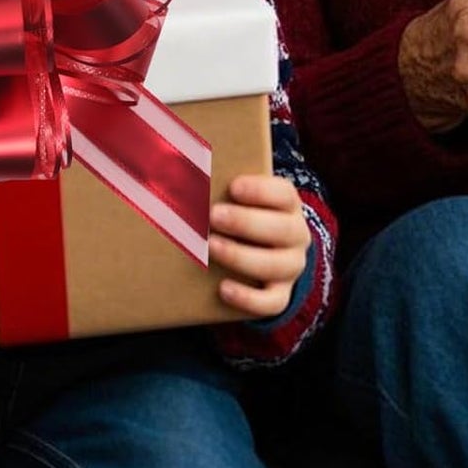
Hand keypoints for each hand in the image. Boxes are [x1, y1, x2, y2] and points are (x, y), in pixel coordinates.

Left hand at [209, 174, 310, 319]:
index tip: (233, 186)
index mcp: (287, 204)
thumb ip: (215, 180)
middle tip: (213, 215)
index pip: (284, 194)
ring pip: (276, 265)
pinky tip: (223, 288)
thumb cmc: (241, 212)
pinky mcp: (281, 294)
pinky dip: (248, 298)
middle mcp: (296, 235)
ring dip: (242, 256)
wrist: (267, 250)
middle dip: (246, 222)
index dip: (261, 190)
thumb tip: (171, 164)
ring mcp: (291, 266)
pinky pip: (272, 303)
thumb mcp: (236, 196)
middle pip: (283, 229)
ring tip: (211, 246)